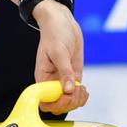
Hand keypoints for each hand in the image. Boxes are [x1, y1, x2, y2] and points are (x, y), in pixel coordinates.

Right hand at [32, 0, 88, 114]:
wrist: (62, 21)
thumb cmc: (55, 33)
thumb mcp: (59, 51)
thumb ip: (64, 71)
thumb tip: (67, 90)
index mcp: (42, 78)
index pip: (45, 102)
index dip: (56, 103)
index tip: (66, 92)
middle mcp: (51, 82)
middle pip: (59, 106)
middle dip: (70, 102)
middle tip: (77, 88)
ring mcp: (63, 80)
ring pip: (69, 102)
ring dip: (77, 100)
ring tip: (82, 89)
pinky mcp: (73, 76)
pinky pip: (76, 93)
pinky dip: (81, 96)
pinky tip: (84, 90)